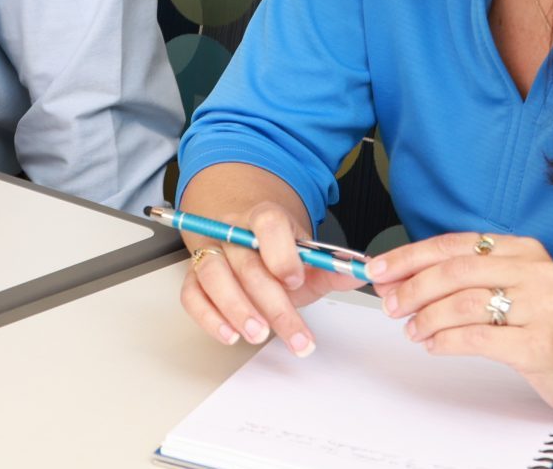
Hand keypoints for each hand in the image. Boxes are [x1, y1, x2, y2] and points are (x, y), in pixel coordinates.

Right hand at [176, 198, 359, 355]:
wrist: (240, 231)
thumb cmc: (275, 249)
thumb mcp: (306, 253)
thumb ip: (332, 266)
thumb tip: (361, 273)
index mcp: (263, 217)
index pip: (268, 225)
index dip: (281, 253)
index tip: (296, 281)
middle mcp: (231, 231)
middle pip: (247, 264)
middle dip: (272, 304)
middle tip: (295, 335)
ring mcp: (209, 252)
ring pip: (213, 275)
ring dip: (236, 308)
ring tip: (259, 335)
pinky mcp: (194, 276)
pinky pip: (191, 294)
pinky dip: (208, 317)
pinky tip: (230, 334)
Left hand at [369, 232, 552, 421]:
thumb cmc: (552, 327)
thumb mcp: (514, 289)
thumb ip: (466, 280)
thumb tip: (401, 279)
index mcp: (524, 250)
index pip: (454, 245)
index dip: (410, 256)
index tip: (379, 269)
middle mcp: (536, 272)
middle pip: (455, 271)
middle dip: (413, 288)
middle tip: (391, 304)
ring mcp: (543, 307)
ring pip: (464, 304)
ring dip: (427, 318)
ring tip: (414, 330)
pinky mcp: (542, 343)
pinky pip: (479, 339)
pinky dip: (447, 342)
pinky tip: (435, 346)